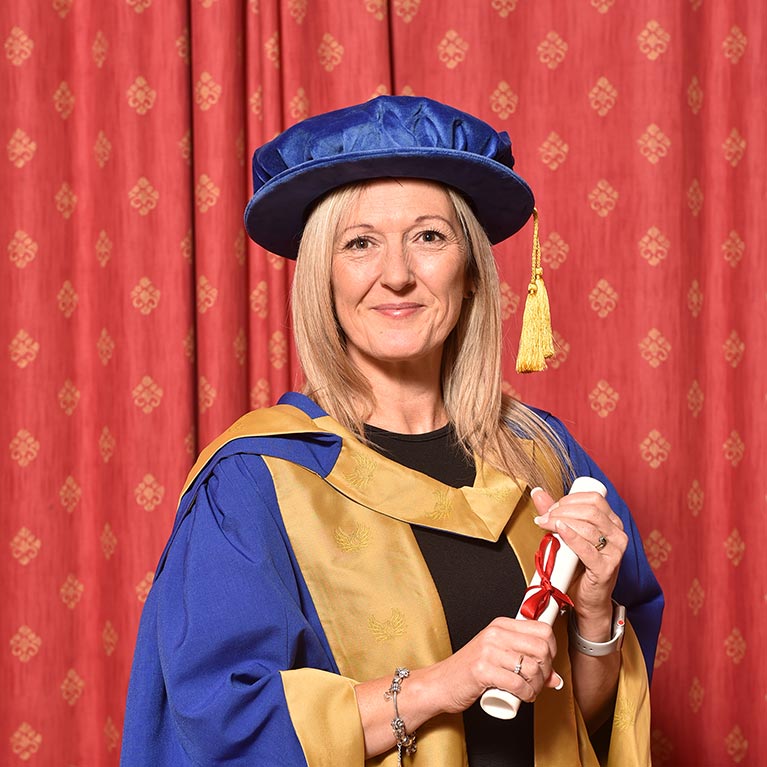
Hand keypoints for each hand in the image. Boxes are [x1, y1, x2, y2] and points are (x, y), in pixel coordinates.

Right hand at [424, 616, 561, 714]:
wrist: (441, 683)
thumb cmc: (471, 671)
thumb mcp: (499, 658)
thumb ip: (525, 662)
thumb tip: (555, 678)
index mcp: (500, 625)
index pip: (542, 629)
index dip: (552, 649)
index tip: (547, 663)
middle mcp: (495, 634)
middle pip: (541, 647)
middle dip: (546, 670)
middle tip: (539, 681)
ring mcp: (488, 651)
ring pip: (532, 668)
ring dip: (537, 686)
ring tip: (529, 692)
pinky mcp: (482, 670)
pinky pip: (518, 684)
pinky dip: (526, 695)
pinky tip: (521, 697)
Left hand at [531, 487, 626, 631]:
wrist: (587, 599)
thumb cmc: (579, 566)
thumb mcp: (567, 535)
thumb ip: (555, 513)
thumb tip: (538, 493)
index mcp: (612, 522)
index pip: (594, 499)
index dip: (570, 499)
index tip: (551, 508)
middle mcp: (617, 534)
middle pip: (590, 511)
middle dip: (563, 510)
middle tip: (545, 517)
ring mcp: (615, 552)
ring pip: (588, 527)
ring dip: (561, 521)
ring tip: (545, 525)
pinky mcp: (607, 568)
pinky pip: (588, 548)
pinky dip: (571, 537)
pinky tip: (559, 530)